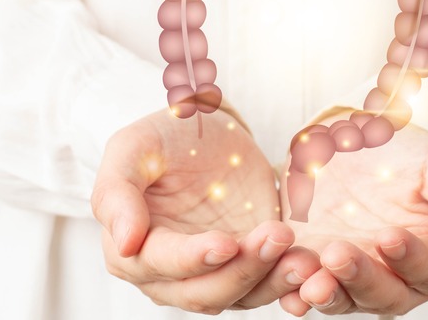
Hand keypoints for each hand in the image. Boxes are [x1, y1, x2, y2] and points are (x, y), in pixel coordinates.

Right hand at [91, 109, 319, 313]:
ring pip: (239, 296)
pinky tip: (311, 266)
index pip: (158, 264)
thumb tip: (123, 242)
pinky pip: (268, 287)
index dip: (191, 258)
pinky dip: (289, 283)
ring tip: (302, 258)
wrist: (208, 132)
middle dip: (242, 270)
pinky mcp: (248, 267)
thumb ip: (116, 191)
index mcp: (130, 249)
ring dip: (273, 281)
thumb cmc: (164, 138)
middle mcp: (167, 276)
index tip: (225, 243)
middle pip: (203, 291)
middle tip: (277, 235)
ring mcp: (211, 275)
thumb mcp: (133, 148)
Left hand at [278, 112, 427, 315]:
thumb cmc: (405, 151)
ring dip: (328, 294)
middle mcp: (395, 276)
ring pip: (344, 300)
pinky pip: (304, 291)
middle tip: (338, 253)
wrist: (347, 134)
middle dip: (362, 278)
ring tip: (311, 280)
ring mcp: (351, 275)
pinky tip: (290, 291)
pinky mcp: (313, 268)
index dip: (410, 259)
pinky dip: (296, 294)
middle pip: (386, 296)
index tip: (389, 237)